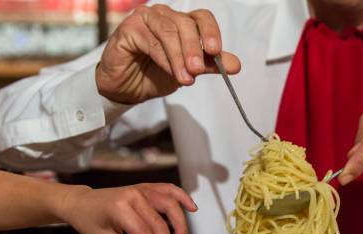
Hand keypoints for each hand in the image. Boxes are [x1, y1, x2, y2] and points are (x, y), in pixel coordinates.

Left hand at [58, 183, 196, 233]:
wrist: (80, 201)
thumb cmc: (88, 220)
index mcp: (119, 207)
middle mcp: (134, 195)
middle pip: (159, 224)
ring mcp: (142, 189)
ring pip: (170, 205)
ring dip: (180, 224)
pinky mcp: (147, 188)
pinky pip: (169, 190)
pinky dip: (182, 197)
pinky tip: (192, 208)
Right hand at [96, 5, 240, 104]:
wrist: (127, 88)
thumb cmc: (156, 74)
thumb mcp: (188, 71)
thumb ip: (209, 65)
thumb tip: (236, 65)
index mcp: (181, 22)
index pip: (201, 18)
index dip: (210, 32)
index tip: (217, 51)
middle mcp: (164, 15)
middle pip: (185, 24)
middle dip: (194, 49)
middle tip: (198, 70)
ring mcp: (145, 19)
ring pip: (168, 33)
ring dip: (179, 57)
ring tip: (186, 79)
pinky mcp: (128, 29)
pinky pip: (150, 41)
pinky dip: (163, 58)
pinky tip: (170, 72)